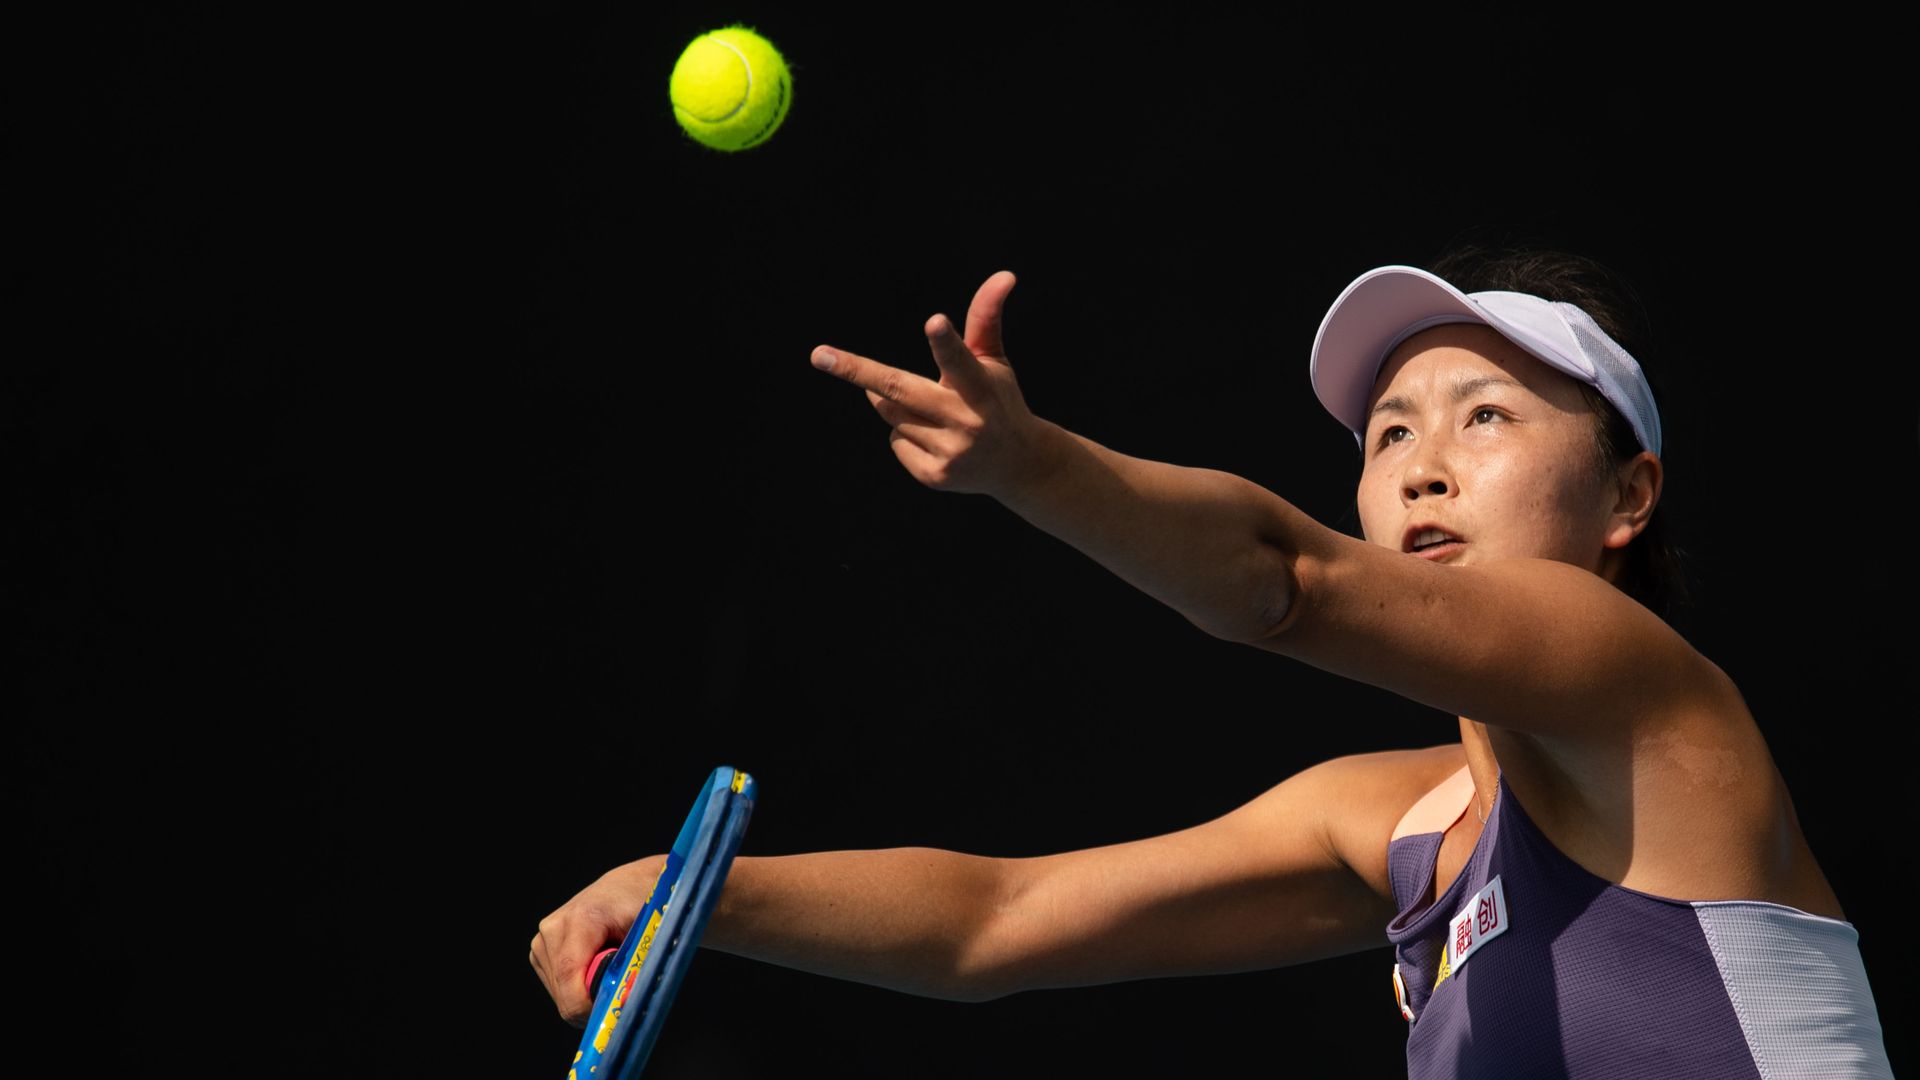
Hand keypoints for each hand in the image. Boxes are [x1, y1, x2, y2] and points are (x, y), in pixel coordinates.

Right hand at [528, 855, 665, 1028]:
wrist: (627, 887)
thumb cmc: (643, 907)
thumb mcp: (649, 934)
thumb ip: (635, 967)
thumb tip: (626, 1000)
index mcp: (580, 919)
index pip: (570, 975)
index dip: (589, 1005)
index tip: (614, 1012)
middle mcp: (553, 929)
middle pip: (564, 995)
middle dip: (594, 1003)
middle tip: (620, 990)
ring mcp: (542, 941)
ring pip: (560, 997)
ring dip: (586, 997)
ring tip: (609, 972)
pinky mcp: (541, 951)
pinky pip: (558, 990)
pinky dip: (579, 991)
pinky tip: (595, 970)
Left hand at [811, 270, 1048, 498]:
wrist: (1019, 465)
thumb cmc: (999, 399)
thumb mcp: (994, 360)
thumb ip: (986, 317)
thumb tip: (1005, 274)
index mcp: (982, 388)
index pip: (960, 360)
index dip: (945, 341)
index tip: (934, 321)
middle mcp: (966, 422)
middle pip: (898, 390)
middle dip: (857, 370)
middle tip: (819, 355)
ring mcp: (949, 453)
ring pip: (891, 413)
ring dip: (895, 403)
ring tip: (933, 411)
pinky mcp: (934, 476)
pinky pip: (895, 440)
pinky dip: (905, 433)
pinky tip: (937, 439)